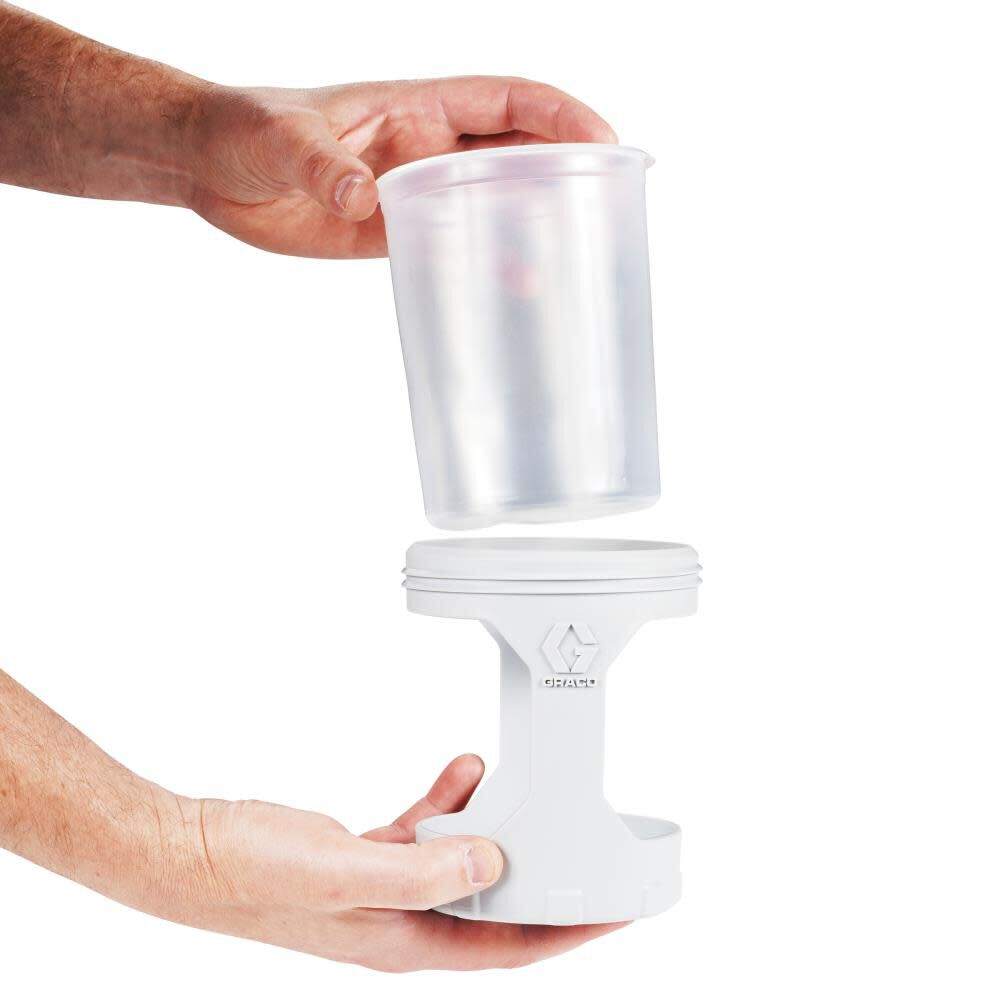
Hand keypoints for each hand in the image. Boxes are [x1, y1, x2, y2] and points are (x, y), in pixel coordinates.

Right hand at [166, 754, 623, 970]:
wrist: (193, 852)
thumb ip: (420, 872)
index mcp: (404, 942)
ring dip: (493, 828)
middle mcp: (401, 923)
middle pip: (494, 910)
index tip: (615, 914)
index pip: (507, 948)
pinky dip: (447, 807)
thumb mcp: (342, 872)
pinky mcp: (365, 859)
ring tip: (510, 785)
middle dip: (544, 882)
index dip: (567, 934)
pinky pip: (425, 834)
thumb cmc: (252, 873)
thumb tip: (492, 862)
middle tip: (586, 849)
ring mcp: (383, 891)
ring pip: (461, 865)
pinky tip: (459, 775)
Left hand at [186, 77, 616, 257]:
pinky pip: (456, 243)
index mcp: (413, 106)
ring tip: (581, 249)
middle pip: (516, 149)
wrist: (209, 168)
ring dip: (537, 217)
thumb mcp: (279, 137)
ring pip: (494, 199)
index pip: (507, 100)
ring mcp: (414, 190)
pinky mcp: (394, 232)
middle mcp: (425, 146)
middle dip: (568, 166)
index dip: (560, 114)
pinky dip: (488, 259)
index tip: (603, 140)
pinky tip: (516, 283)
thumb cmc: (241, 128)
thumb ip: (321, 162)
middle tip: (614, 200)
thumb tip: (361, 196)